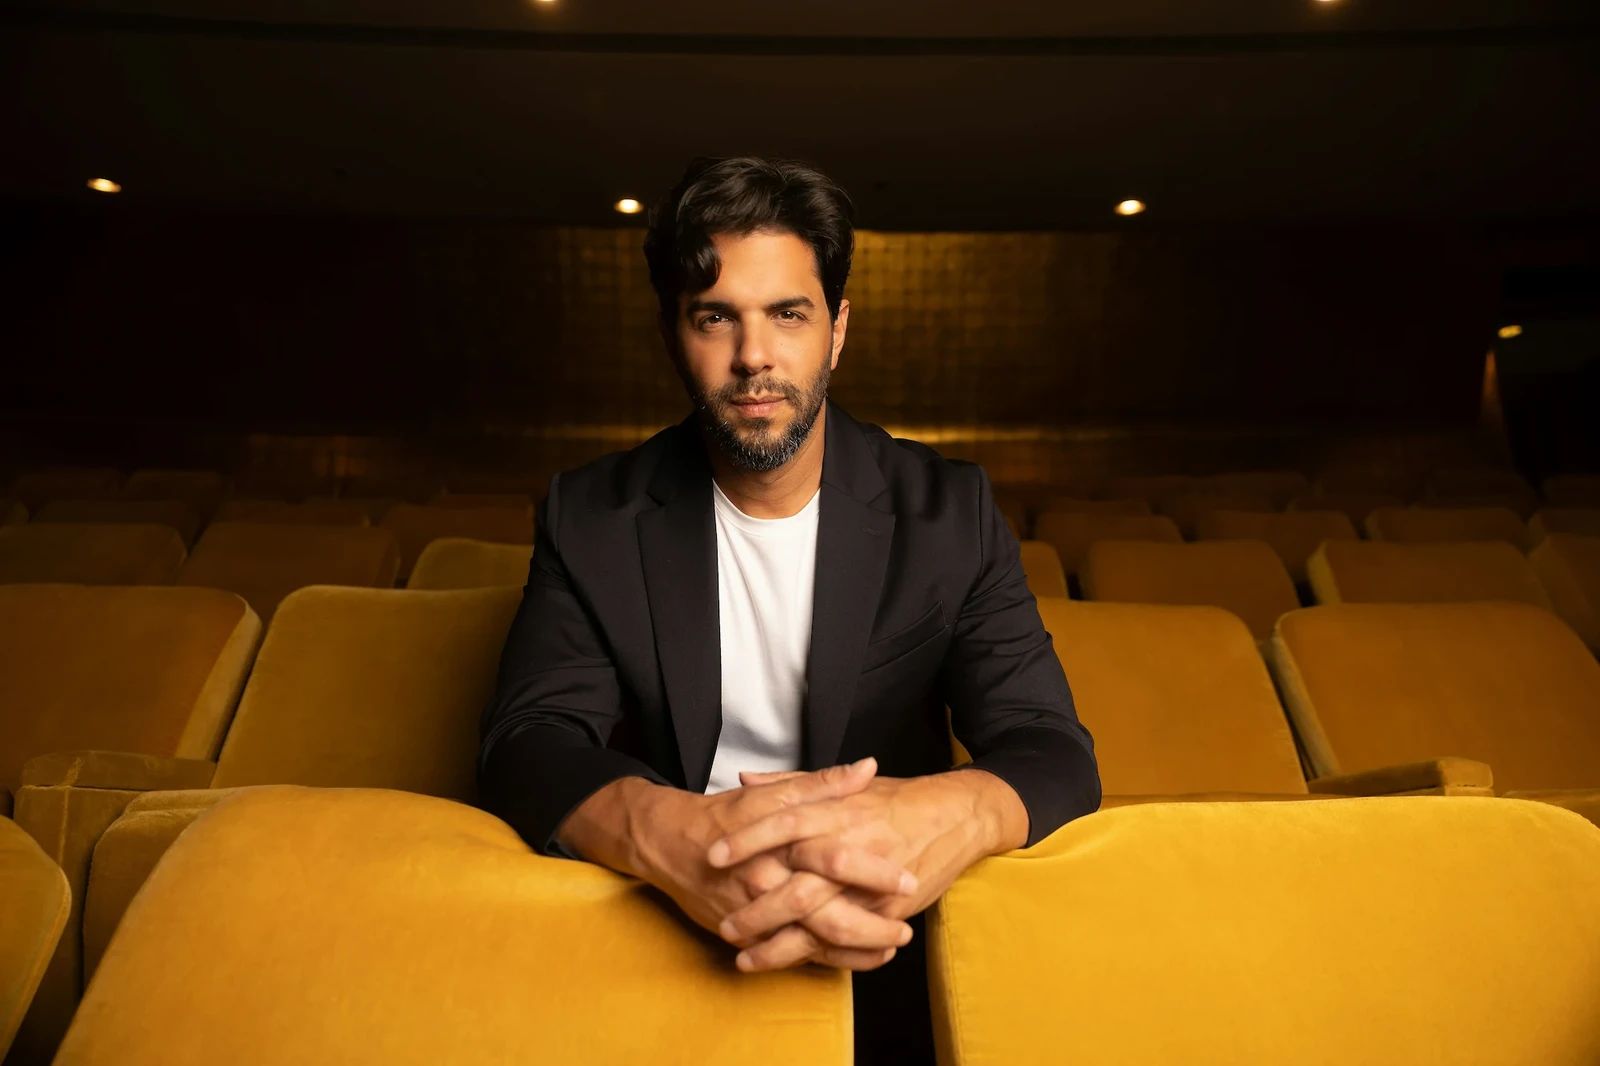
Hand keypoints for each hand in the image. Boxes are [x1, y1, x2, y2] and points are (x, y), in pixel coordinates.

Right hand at [557, 758, 920, 969]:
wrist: (668, 844)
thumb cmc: (725, 815)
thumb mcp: (775, 794)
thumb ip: (825, 784)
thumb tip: (867, 767)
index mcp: (782, 842)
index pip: (835, 858)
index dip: (873, 871)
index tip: (908, 877)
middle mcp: (769, 881)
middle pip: (826, 912)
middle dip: (870, 925)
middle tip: (906, 929)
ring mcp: (756, 913)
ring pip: (810, 942)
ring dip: (853, 951)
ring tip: (889, 950)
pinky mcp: (745, 935)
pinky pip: (789, 955)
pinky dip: (822, 961)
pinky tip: (853, 962)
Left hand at [708, 768, 1025, 971]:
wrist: (955, 816)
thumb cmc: (894, 799)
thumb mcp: (844, 785)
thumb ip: (793, 784)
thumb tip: (746, 778)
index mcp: (837, 812)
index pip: (783, 823)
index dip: (747, 840)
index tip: (713, 855)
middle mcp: (851, 850)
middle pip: (797, 886)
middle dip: (758, 911)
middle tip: (726, 925)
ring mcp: (870, 888)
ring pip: (820, 924)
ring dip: (779, 946)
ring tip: (745, 958)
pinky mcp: (887, 913)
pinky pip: (847, 942)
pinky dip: (816, 957)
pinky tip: (788, 965)